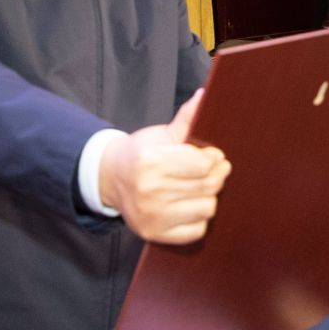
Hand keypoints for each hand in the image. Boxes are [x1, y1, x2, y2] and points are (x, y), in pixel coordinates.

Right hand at [97, 91, 230, 243]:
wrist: (110, 178)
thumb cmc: (140, 154)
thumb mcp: (160, 134)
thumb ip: (186, 119)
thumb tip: (204, 95)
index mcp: (151, 162)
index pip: (202, 164)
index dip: (214, 158)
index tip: (214, 155)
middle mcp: (149, 190)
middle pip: (208, 186)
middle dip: (218, 175)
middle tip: (217, 169)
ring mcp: (152, 215)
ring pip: (206, 208)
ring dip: (210, 197)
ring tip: (202, 187)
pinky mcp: (154, 233)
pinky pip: (196, 231)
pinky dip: (199, 219)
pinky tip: (191, 205)